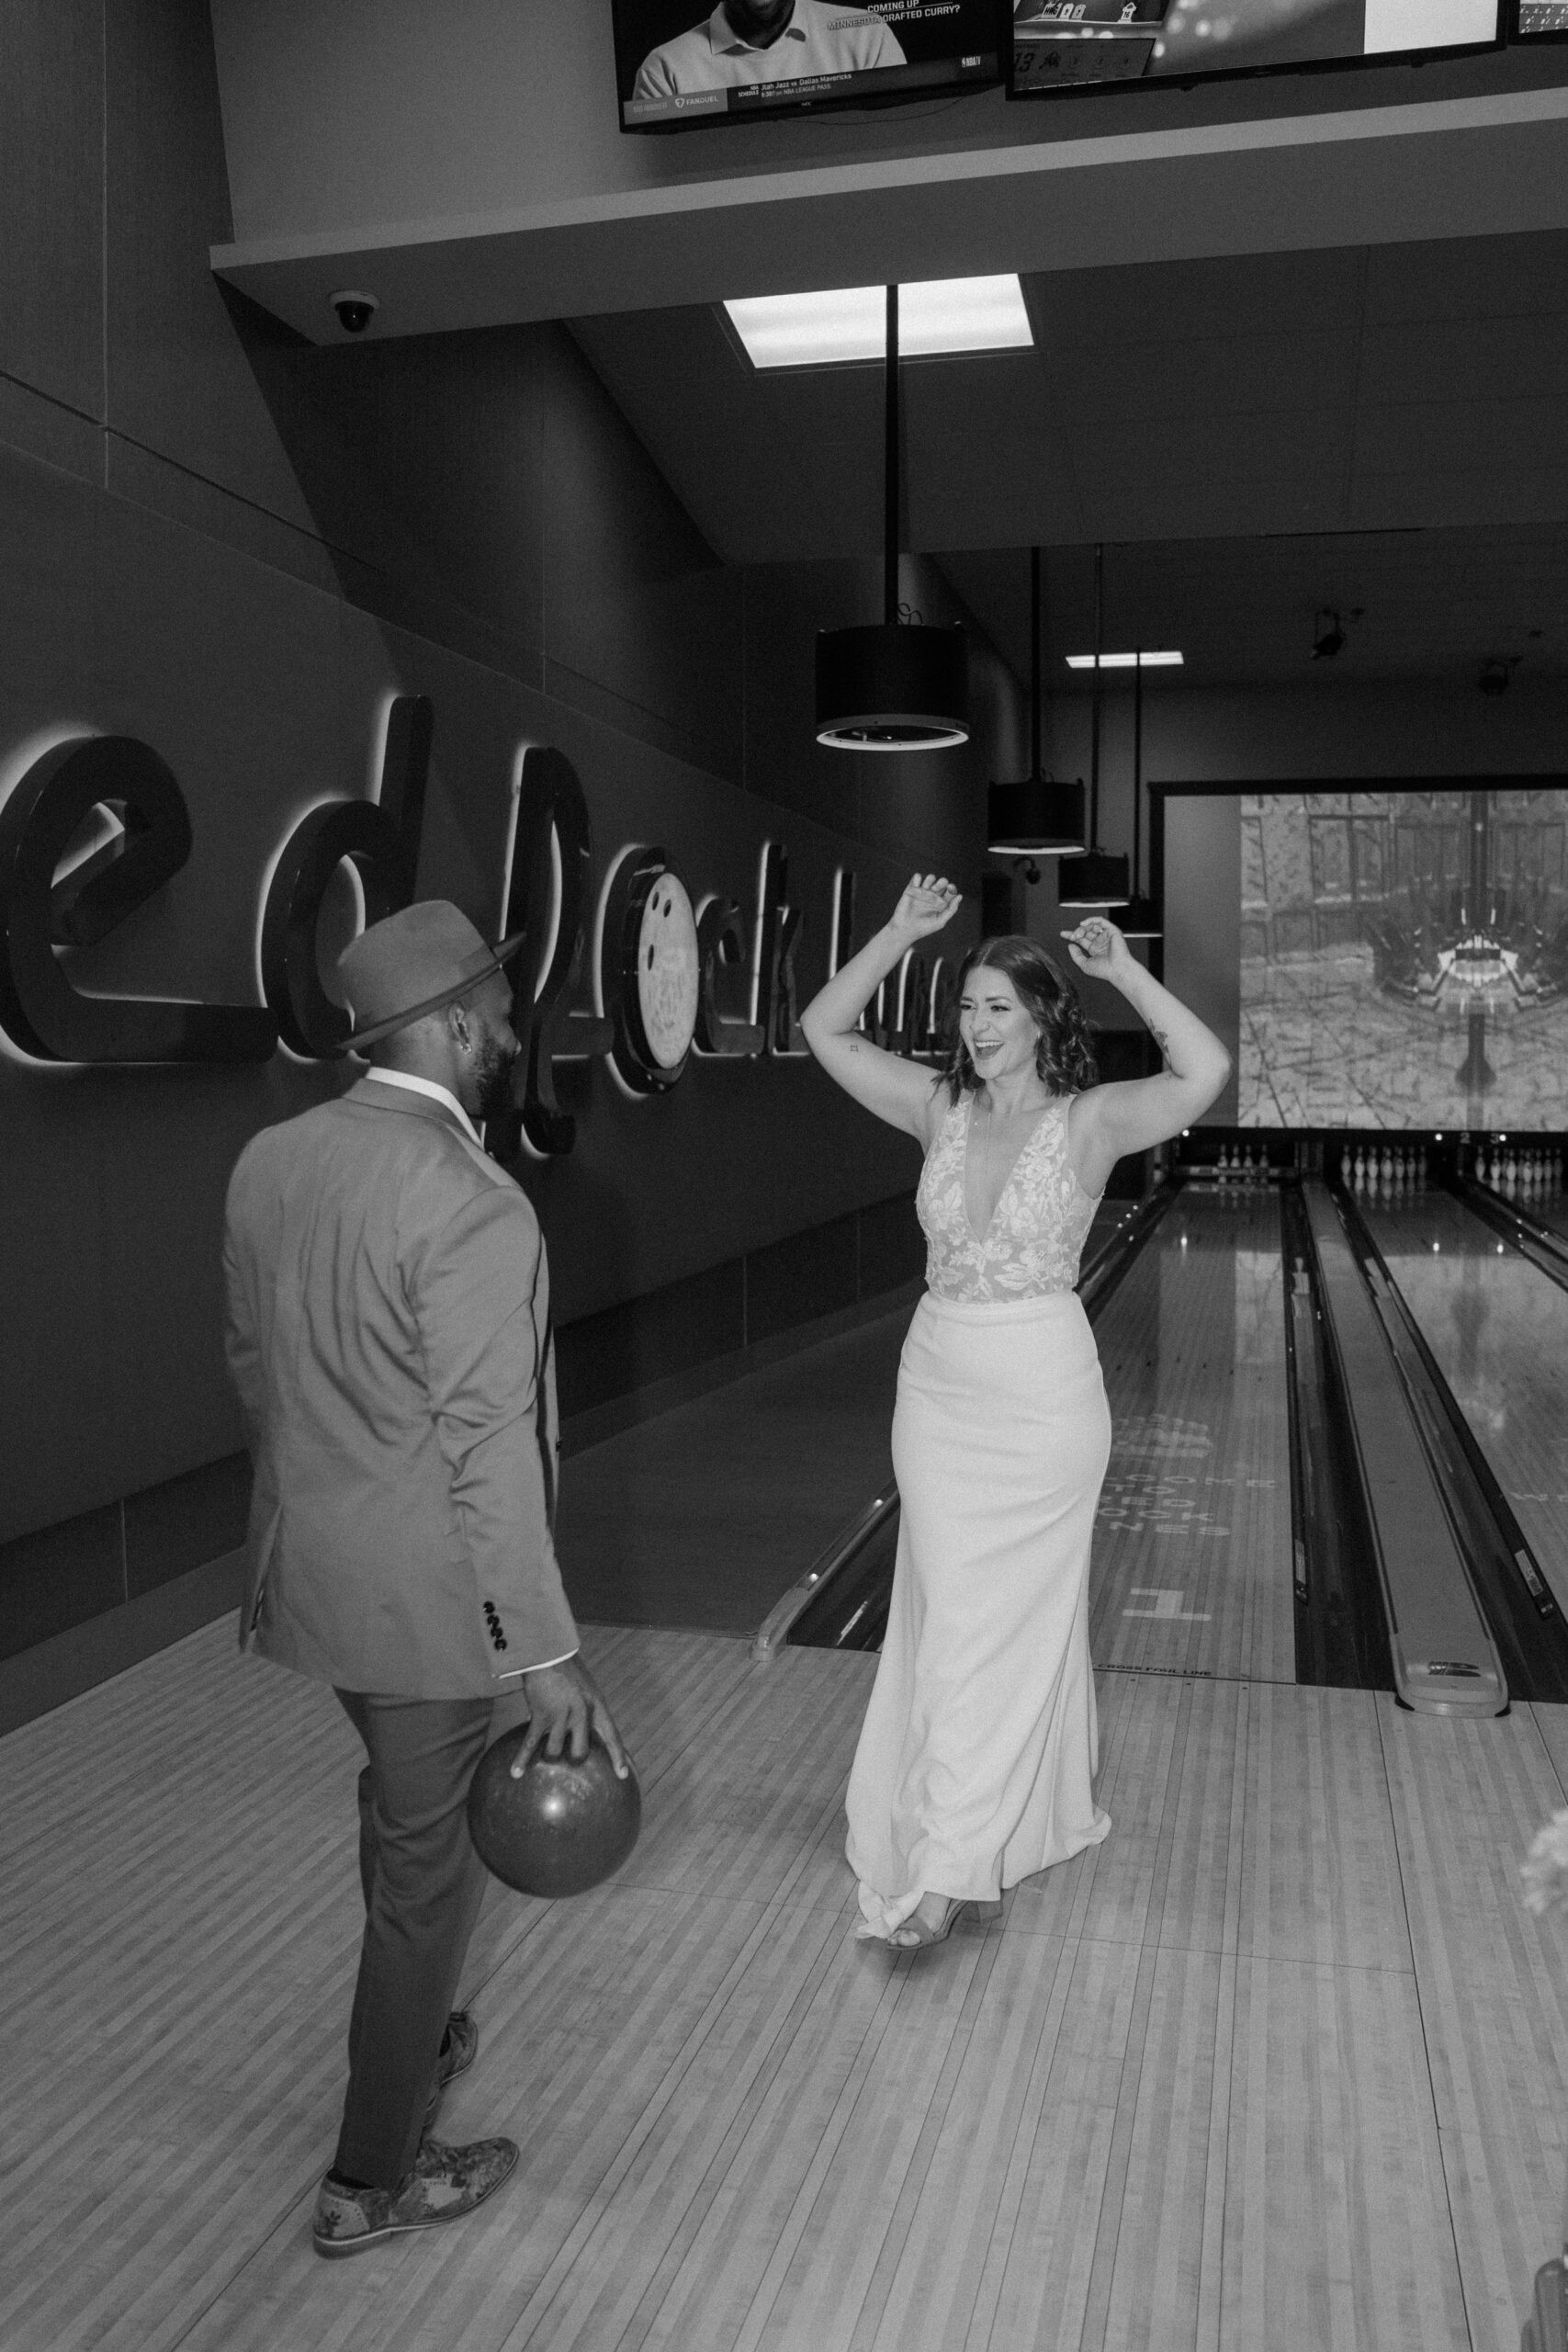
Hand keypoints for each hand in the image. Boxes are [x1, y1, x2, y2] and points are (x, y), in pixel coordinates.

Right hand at [510, 1656, 631, 1778]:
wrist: (548, 1652)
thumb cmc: (567, 1669)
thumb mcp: (585, 1687)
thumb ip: (585, 1709)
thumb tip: (577, 1732)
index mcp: (596, 1705)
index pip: (611, 1735)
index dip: (618, 1756)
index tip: (623, 1775)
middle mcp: (581, 1713)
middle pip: (580, 1752)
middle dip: (574, 1759)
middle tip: (568, 1758)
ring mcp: (560, 1716)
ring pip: (554, 1752)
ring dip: (548, 1755)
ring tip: (544, 1754)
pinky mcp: (541, 1715)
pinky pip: (530, 1744)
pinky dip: (522, 1760)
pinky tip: (515, 1773)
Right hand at [888, 873, 960, 943]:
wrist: (905, 930)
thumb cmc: (924, 928)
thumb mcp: (940, 921)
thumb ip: (951, 909)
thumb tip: (960, 896)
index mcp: (942, 902)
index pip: (950, 891)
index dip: (952, 888)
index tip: (950, 888)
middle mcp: (933, 896)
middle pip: (942, 882)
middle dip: (941, 883)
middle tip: (935, 890)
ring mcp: (922, 892)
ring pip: (930, 877)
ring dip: (930, 879)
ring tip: (925, 888)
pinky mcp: (911, 889)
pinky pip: (917, 877)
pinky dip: (918, 878)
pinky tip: (917, 886)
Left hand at [1061, 917, 1132, 982]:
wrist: (1117, 969)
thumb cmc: (1104, 970)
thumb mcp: (1084, 964)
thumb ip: (1076, 955)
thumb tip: (1070, 945)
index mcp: (1095, 950)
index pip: (1082, 939)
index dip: (1071, 935)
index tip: (1062, 934)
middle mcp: (1101, 942)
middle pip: (1085, 932)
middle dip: (1077, 932)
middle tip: (1073, 937)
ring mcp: (1106, 936)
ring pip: (1092, 925)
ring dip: (1083, 928)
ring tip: (1079, 934)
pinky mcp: (1112, 931)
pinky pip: (1101, 921)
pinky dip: (1091, 920)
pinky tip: (1083, 924)